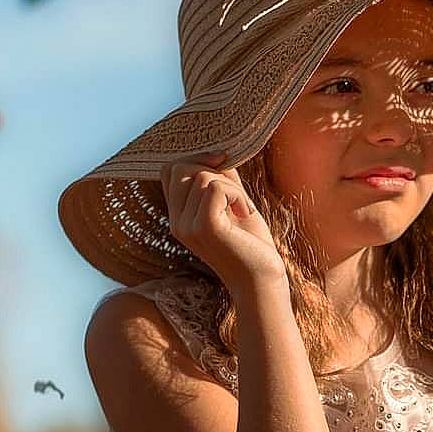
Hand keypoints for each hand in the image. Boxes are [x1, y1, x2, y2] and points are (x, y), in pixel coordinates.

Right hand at [159, 152, 286, 294]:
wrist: (262, 279)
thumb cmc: (251, 243)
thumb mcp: (233, 202)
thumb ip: (221, 177)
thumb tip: (216, 151)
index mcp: (178, 216)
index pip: (170, 169)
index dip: (195, 160)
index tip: (222, 169)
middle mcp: (176, 222)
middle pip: (181, 166)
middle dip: (213, 170)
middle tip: (235, 198)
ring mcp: (187, 225)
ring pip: (203, 176)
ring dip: (232, 188)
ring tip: (241, 212)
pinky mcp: (205, 227)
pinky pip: (217, 187)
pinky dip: (237, 196)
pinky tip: (243, 215)